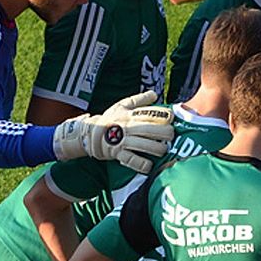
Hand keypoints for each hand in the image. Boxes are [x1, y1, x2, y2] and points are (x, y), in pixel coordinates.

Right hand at [53, 91, 174, 172]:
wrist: (89, 133)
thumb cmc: (110, 118)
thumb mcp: (122, 105)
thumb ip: (140, 99)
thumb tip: (154, 94)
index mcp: (131, 114)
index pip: (154, 113)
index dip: (167, 116)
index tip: (171, 119)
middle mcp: (129, 127)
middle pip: (154, 129)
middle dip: (167, 134)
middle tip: (171, 136)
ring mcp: (124, 141)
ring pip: (147, 145)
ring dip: (159, 149)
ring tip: (163, 150)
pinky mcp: (118, 153)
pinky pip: (133, 160)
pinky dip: (143, 164)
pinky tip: (150, 166)